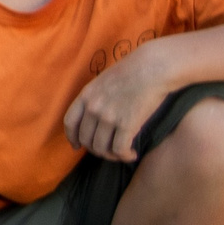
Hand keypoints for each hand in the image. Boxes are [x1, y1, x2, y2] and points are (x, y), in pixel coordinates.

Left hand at [62, 44, 172, 161]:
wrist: (153, 68)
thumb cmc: (132, 71)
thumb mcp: (104, 80)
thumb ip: (96, 97)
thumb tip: (94, 116)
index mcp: (86, 95)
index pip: (70, 122)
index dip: (72, 138)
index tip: (77, 146)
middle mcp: (93, 107)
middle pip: (86, 139)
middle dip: (96, 149)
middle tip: (108, 150)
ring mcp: (109, 117)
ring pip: (101, 148)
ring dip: (111, 156)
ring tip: (122, 153)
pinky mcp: (127, 124)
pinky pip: (119, 150)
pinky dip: (125, 157)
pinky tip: (132, 154)